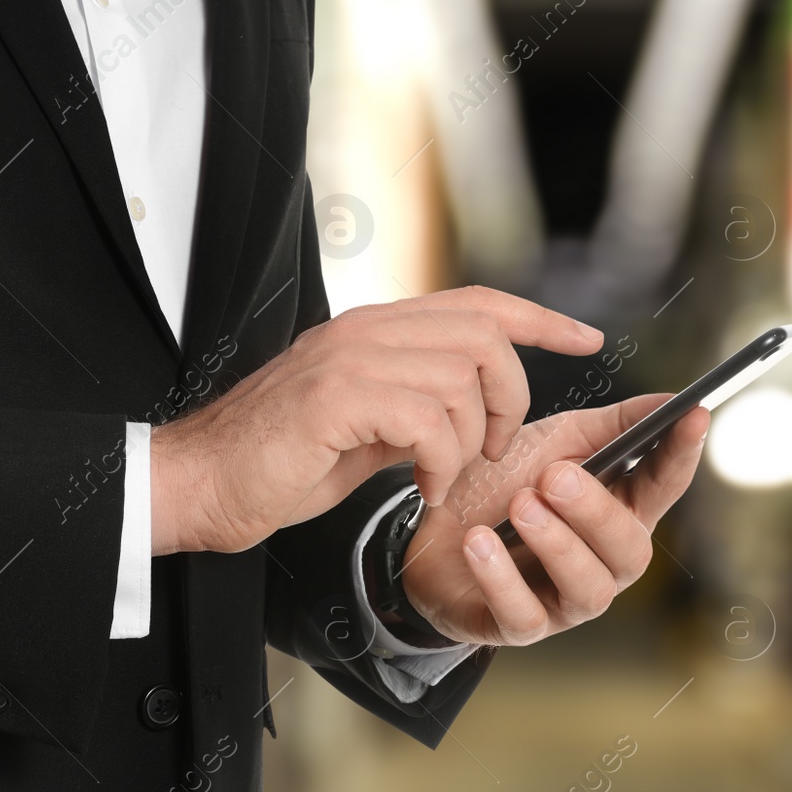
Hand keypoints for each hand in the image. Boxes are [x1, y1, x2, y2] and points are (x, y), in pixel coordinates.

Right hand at [150, 286, 602, 553]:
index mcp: (377, 330)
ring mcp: (351, 357)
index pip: (479, 302)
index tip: (587, 338)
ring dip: (470, 441)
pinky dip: (439, 464)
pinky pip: (429, 420)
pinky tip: (419, 489)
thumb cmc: (280, 463)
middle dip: (510, 400)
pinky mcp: (337, 396)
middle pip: (485, 337)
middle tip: (490, 450)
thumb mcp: (366, 426)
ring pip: (463, 379)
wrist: (204, 484)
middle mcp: (368, 330)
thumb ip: (415, 404)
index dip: (540, 318)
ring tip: (441, 477)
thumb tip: (469, 410)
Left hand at [400, 393, 708, 644]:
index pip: (664, 486)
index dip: (682, 454)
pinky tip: (478, 541)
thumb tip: (670, 400)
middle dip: (595, 512)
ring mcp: (565, 600)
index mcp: (620, 511)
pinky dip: (501, 576)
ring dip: (555, 544)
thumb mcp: (552, 442)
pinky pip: (523, 614)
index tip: (693, 416)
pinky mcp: (519, 626)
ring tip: (519, 505)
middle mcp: (604, 562)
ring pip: (588, 587)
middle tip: (555, 475)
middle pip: (629, 547)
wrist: (427, 528)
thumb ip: (610, 425)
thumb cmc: (500, 487)